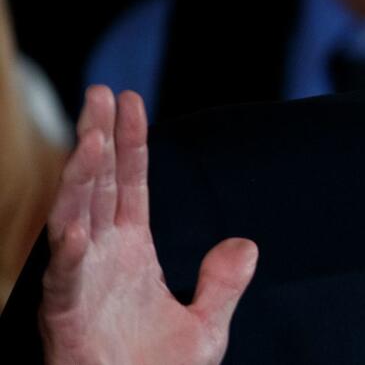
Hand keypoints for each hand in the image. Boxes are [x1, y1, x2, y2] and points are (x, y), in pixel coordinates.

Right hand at [40, 86, 257, 364]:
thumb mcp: (205, 325)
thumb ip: (223, 283)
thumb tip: (245, 244)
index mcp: (130, 256)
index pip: (129, 186)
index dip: (130, 143)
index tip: (130, 100)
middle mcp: (101, 260)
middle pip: (99, 188)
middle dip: (99, 140)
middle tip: (100, 93)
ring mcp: (81, 285)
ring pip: (75, 219)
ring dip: (81, 180)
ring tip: (90, 139)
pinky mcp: (66, 317)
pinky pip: (66, 276)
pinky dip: (71, 249)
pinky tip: (77, 221)